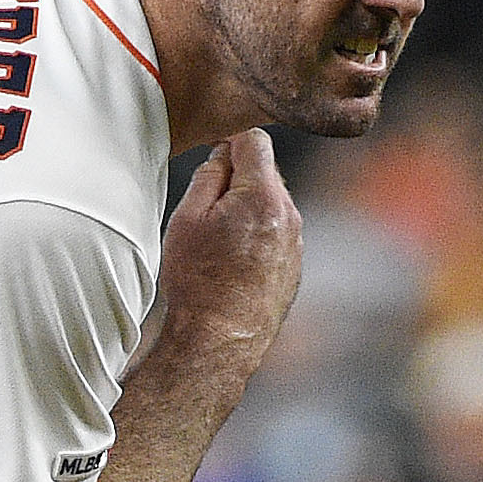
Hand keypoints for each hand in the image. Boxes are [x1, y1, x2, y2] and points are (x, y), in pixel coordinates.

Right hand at [154, 128, 301, 369]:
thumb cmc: (197, 281)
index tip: (213, 156)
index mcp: (262, 195)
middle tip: (206, 208)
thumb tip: (223, 155)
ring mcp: (296, 240)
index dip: (230, 142)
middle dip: (238, 179)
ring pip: (271, 203)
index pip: (254, 142)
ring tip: (217, 242)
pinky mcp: (294, 264)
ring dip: (247, 209)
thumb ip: (208, 177)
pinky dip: (256, 235)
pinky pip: (276, 233)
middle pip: (265, 172)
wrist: (219, 339)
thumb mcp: (186, 220)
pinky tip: (231, 261)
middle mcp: (288, 212)